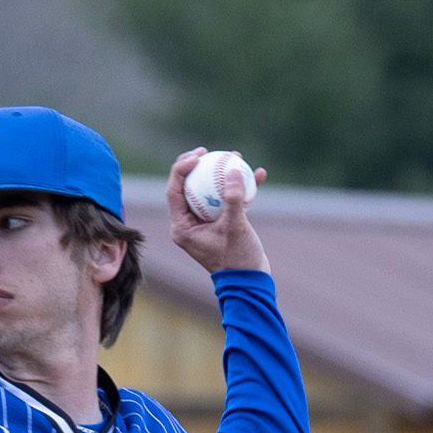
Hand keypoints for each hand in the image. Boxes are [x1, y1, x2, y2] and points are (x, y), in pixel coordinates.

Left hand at [166, 148, 269, 275]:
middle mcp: (189, 224)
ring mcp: (205, 223)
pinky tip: (259, 174)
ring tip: (236, 156)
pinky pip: (228, 199)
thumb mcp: (236, 228)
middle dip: (200, 165)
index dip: (182, 168)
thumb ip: (233, 200)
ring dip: (223, 172)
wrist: (250, 281)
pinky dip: (241, 188)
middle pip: (188, 186)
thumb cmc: (238, 260)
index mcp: (182, 227)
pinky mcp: (222, 223)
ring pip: (209, 190)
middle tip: (209, 151)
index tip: (198, 155)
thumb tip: (233, 170)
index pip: (174, 191)